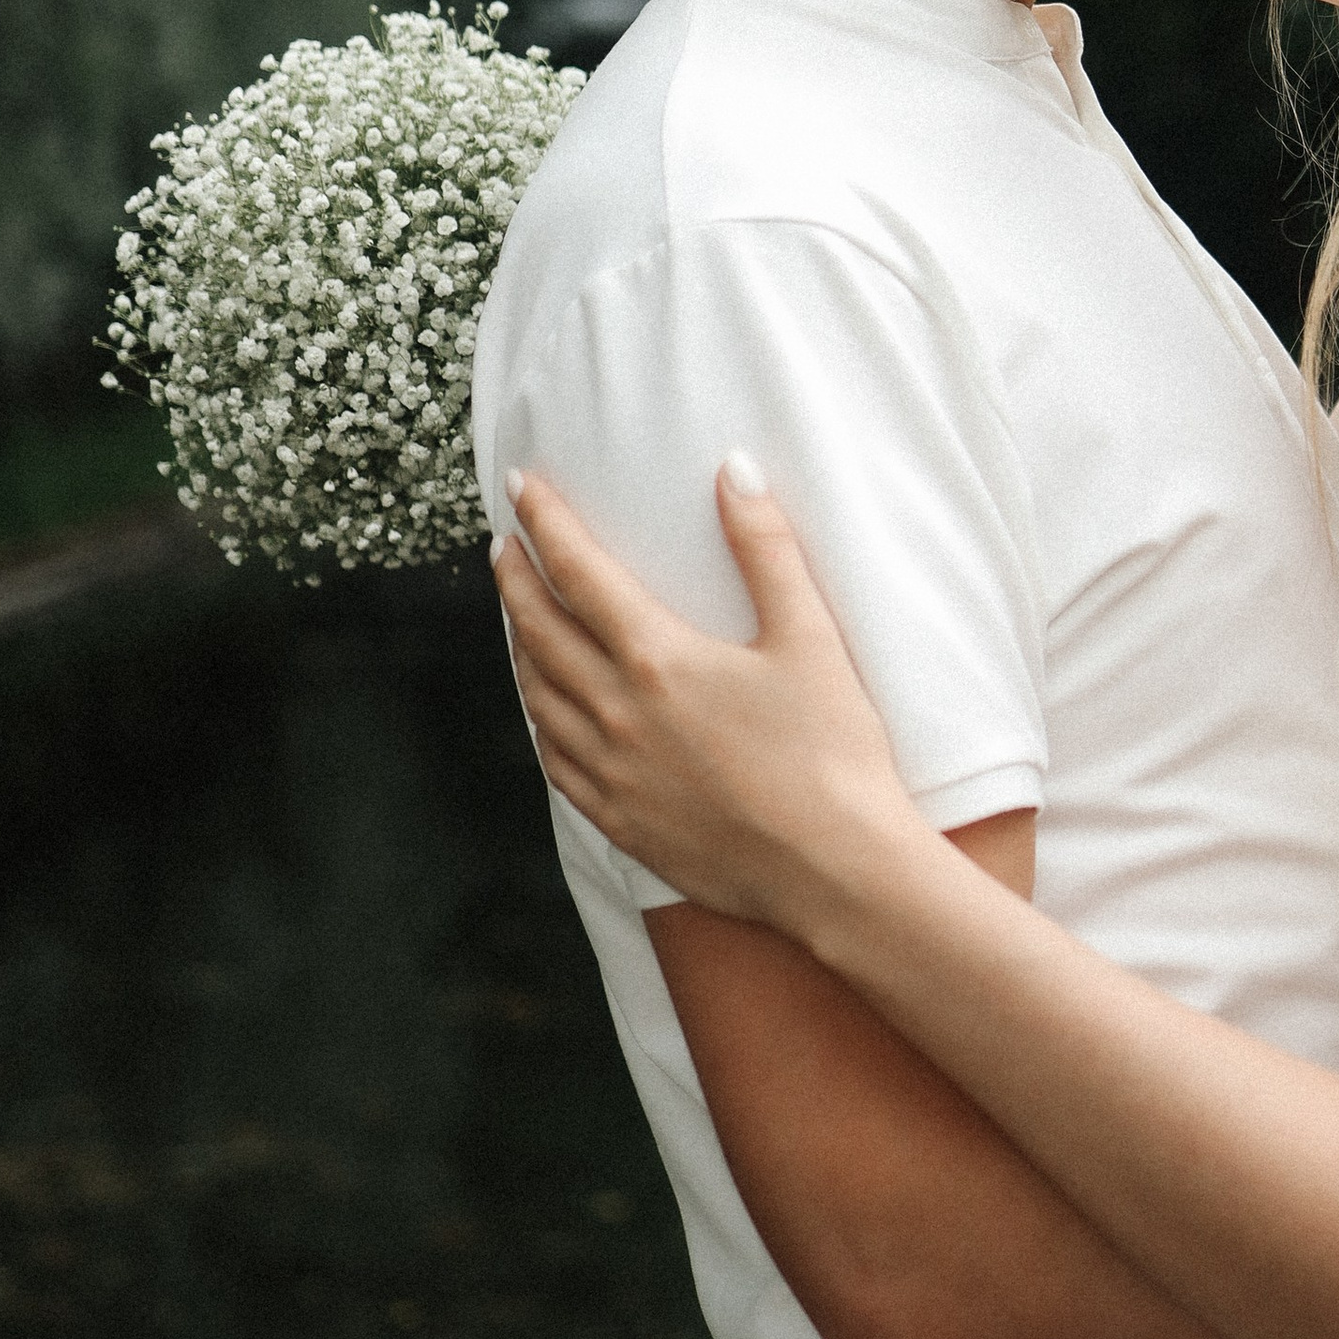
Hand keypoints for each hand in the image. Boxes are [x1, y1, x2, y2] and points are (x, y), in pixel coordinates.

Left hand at [492, 461, 927, 936]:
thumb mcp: (810, 636)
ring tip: (521, 616)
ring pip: (539, 695)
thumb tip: (736, 468)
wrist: (832, 870)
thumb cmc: (832, 752)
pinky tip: (549, 709)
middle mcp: (616, 714)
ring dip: (521, 646)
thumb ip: (766, 547)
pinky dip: (541, 719)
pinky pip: (555, 760)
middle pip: (540, 630)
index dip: (546, 521)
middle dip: (516, 578)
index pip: (578, 572)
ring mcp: (611, 773)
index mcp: (657, 660)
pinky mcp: (619, 820)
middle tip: (506, 543)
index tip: (522, 483)